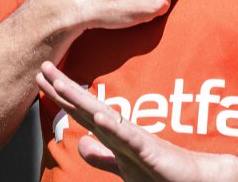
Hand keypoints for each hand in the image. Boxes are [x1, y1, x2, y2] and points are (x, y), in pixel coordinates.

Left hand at [37, 61, 227, 181]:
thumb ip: (102, 156)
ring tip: (61, 84)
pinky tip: (99, 116)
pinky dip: (114, 127)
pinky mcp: (150, 151)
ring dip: (82, 100)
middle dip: (64, 88)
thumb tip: (80, 142)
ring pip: (104, 117)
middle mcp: (123, 131)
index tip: (42, 77)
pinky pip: (129, 139)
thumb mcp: (123, 165)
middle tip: (43, 66)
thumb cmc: (161, 173)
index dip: (62, 95)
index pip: (82, 112)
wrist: (196, 180)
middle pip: (88, 107)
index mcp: (116, 134)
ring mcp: (136, 140)